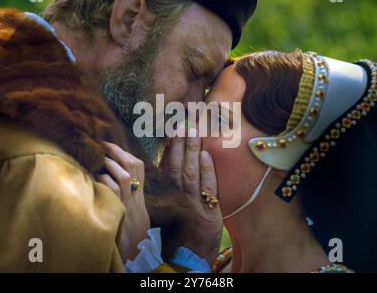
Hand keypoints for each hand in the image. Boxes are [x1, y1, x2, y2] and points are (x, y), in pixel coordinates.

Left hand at [97, 142, 149, 261]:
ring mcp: (129, 207)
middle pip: (134, 167)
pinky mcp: (119, 215)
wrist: (134, 257)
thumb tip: (109, 177)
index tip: (111, 145)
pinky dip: (104, 181)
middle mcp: (137, 200)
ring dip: (110, 165)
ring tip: (99, 160)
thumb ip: (126, 198)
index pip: (140, 168)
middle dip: (117, 152)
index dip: (125, 153)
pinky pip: (112, 192)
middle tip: (102, 145)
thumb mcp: (132, 215)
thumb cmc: (128, 237)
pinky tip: (96, 179)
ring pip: (124, 177)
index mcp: (141, 198)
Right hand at [160, 126, 222, 265]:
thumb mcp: (170, 208)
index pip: (169, 163)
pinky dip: (207, 171)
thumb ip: (169, 187)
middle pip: (179, 163)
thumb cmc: (178, 233)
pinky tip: (207, 155)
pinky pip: (208, 188)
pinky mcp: (209, 211)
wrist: (187, 258)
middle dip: (182, 140)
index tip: (174, 126)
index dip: (172, 144)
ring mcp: (193, 202)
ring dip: (193, 149)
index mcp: (169, 193)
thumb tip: (167, 164)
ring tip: (194, 129)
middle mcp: (178, 195)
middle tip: (184, 118)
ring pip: (191, 170)